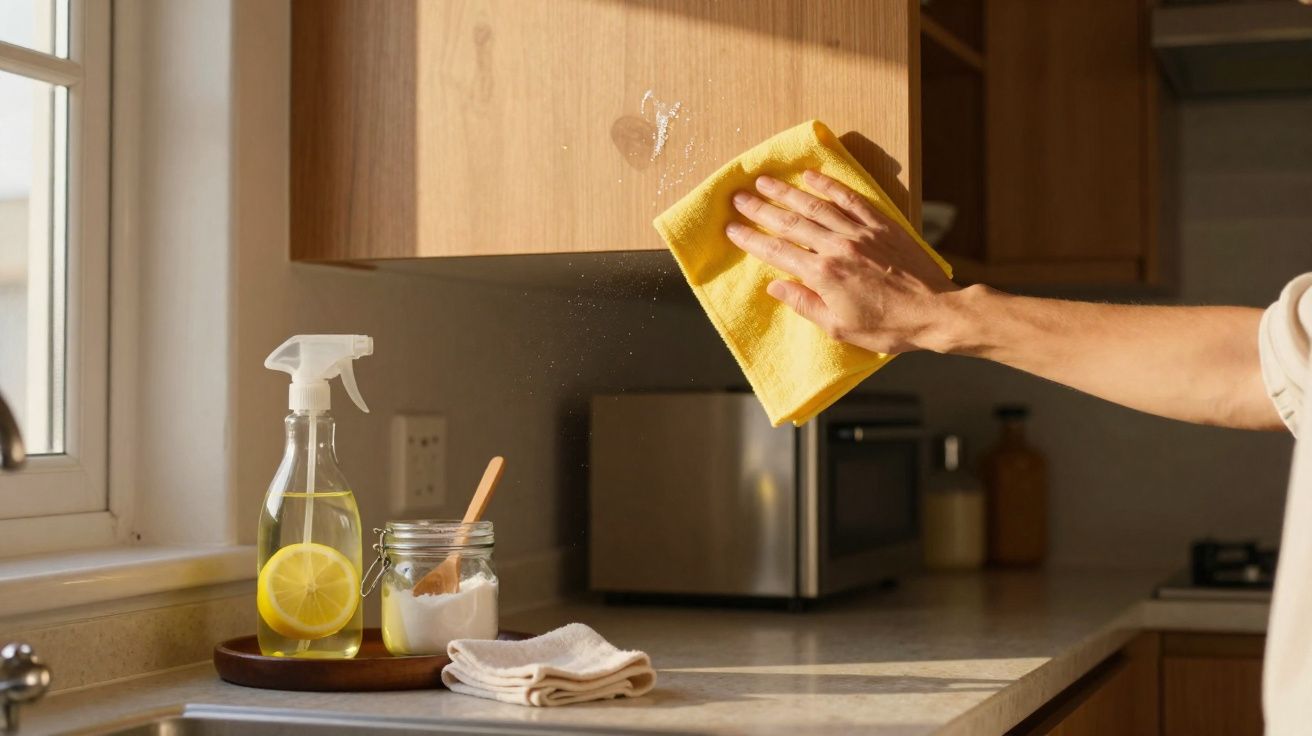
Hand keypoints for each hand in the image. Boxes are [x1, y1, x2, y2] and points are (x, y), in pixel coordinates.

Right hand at [725, 170, 961, 354]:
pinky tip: (811, 177)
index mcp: (823, 275)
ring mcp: (859, 232)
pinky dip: (829, 186)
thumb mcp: (840, 328)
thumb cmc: (888, 327)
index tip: (732, 228)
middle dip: (761, 209)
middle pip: (790, 223)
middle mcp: (837, 247)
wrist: (935, 312)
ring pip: (815, 206)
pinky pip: (849, 199)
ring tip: (765, 181)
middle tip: (738, 197)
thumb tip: (775, 286)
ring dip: (787, 192)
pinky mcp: (880, 225)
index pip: (777, 252)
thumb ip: (805, 304)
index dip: (751, 239)